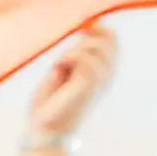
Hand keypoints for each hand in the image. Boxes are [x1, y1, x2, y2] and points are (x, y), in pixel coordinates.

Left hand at [29, 23, 116, 140]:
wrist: (44, 129)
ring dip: (74, 51)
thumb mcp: (64, 70)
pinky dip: (69, 58)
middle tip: (65, 58)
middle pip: (108, 39)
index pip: (112, 38)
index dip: (96, 29)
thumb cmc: (50, 102)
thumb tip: (90, 26)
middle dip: (85, 40)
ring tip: (61, 67)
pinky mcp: (89, 84)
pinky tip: (60, 69)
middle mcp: (107, 75)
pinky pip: (84, 57)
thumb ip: (77, 52)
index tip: (76, 34)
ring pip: (96, 46)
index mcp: (103, 71)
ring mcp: (100, 80)